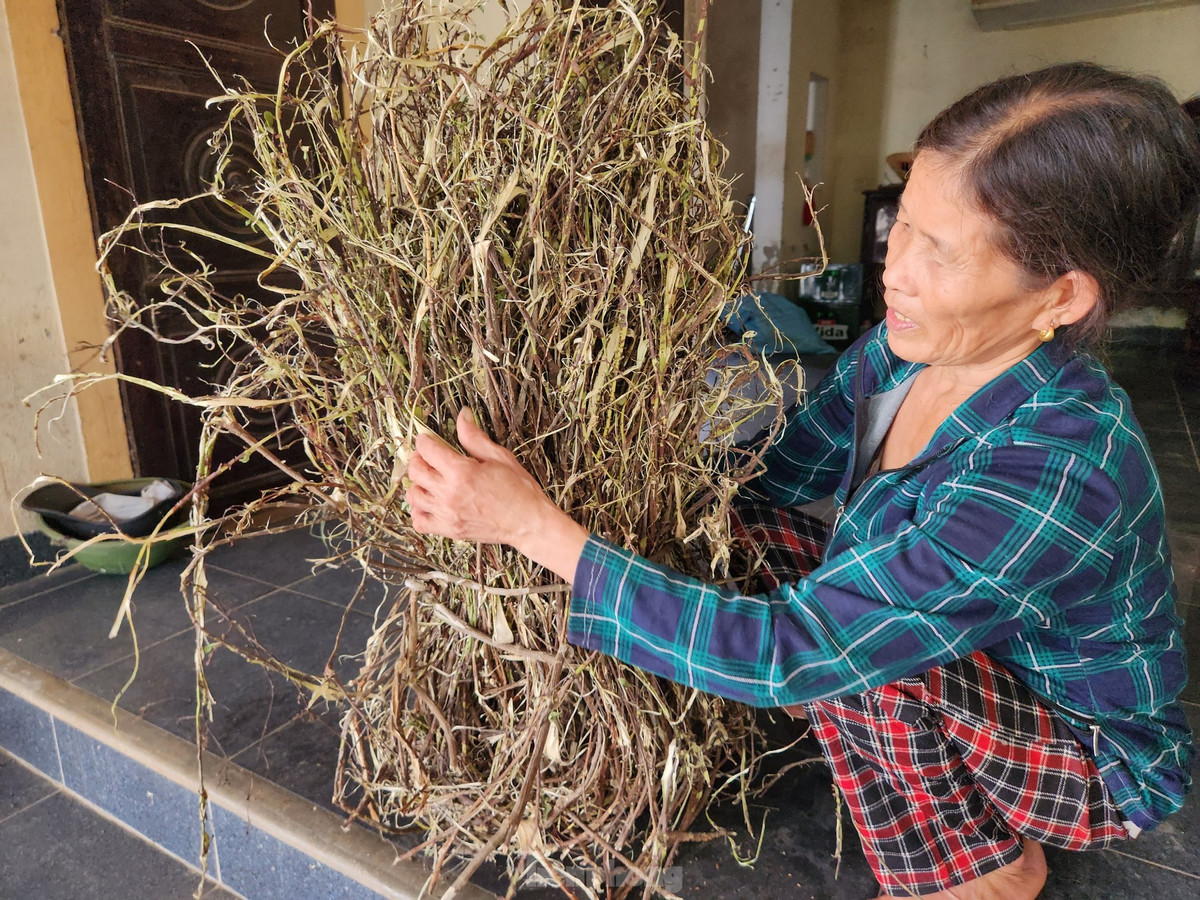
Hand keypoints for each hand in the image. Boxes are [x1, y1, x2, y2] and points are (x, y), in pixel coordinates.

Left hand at [405, 408, 588, 582]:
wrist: (528, 523)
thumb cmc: (519, 490)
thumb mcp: (499, 457)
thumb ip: (475, 437)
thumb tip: (462, 416)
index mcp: (461, 472)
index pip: (427, 450)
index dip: (425, 441)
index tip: (427, 440)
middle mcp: (449, 494)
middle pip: (416, 471)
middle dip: (419, 460)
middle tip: (428, 458)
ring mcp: (447, 514)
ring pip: (413, 496)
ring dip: (418, 485)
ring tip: (430, 480)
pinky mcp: (449, 530)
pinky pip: (419, 521)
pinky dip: (419, 511)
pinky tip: (430, 503)